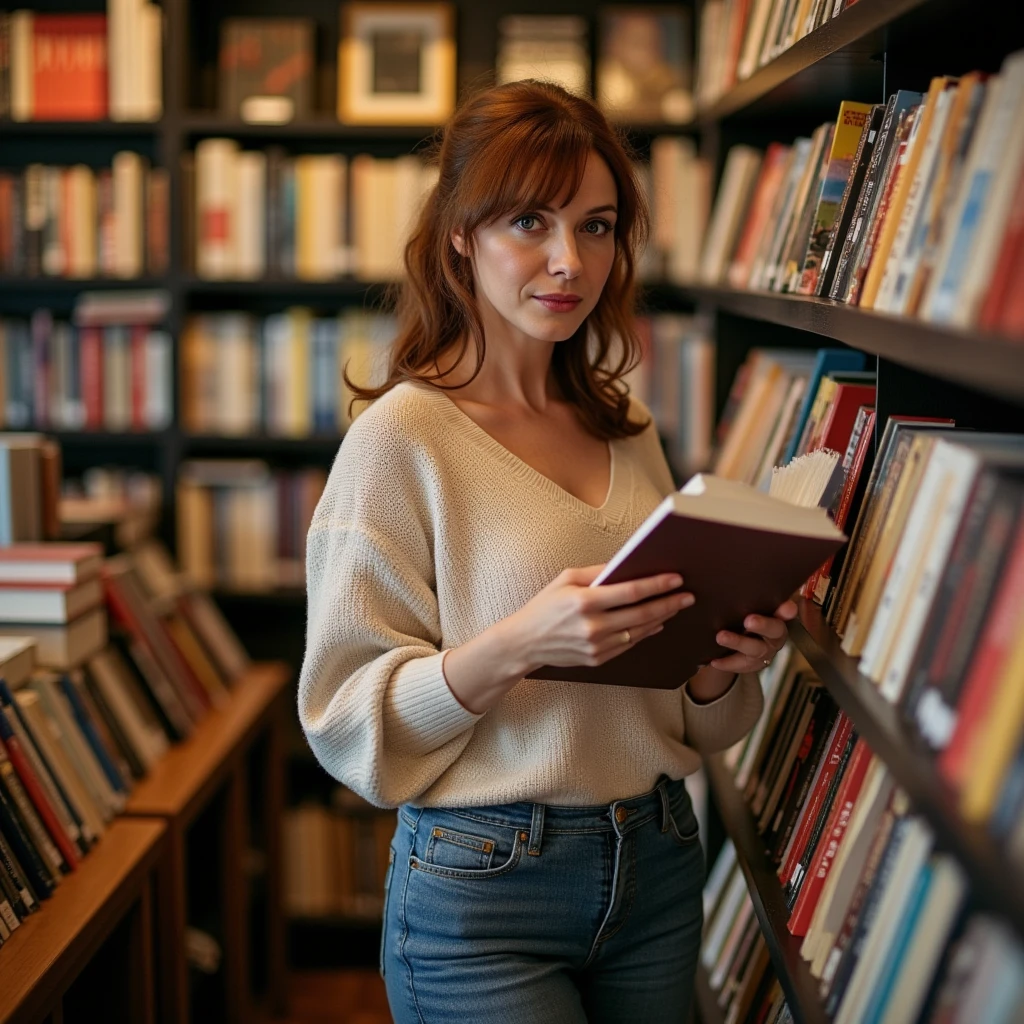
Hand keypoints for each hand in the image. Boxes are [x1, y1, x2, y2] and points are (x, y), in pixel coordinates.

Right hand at [513, 564, 695, 674]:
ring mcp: (597, 645)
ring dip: (661, 618)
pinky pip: (629, 644)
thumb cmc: (544, 606)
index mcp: (584, 601)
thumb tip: (625, 565)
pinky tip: (656, 623)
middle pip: (641, 613)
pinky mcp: (598, 658)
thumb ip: (596, 572)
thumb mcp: (565, 580)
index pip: (630, 592)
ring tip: (676, 606)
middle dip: (668, 603)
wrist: (525, 642)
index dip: (656, 585)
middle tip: (687, 595)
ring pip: (639, 631)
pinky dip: (646, 633)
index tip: (676, 579)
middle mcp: (593, 625)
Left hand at [709, 600, 796, 674]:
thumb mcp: (748, 604)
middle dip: (763, 625)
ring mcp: (764, 652)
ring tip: (721, 636)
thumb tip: (734, 560)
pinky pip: (740, 665)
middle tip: (749, 620)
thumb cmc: (743, 613)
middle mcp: (774, 635)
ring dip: (738, 642)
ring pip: (755, 649)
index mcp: (777, 616)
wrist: (738, 641)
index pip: (786, 612)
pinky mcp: (751, 664)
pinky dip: (726, 663)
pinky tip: (713, 661)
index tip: (786, 606)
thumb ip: (748, 592)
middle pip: (774, 631)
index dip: (787, 611)